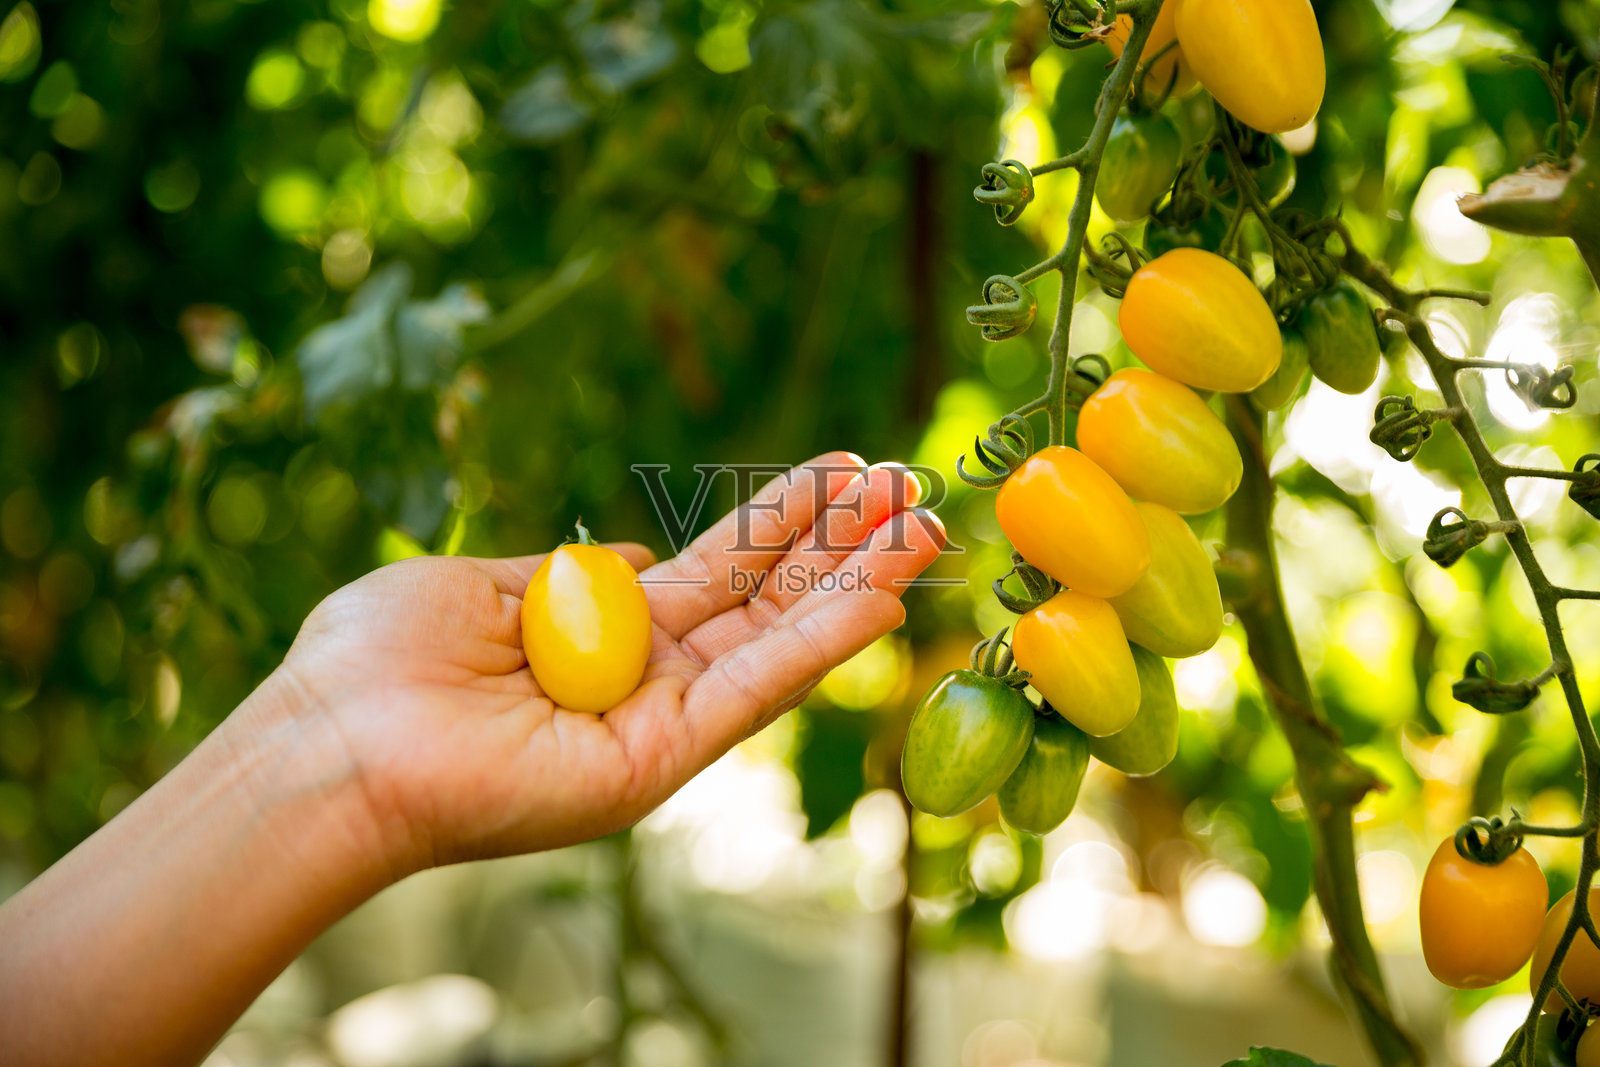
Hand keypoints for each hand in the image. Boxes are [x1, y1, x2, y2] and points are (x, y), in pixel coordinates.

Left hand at [268, 452, 943, 871]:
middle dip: (840, 542)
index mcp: (604, 630)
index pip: (718, 570)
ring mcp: (657, 722)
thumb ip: (570, 573)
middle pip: (766, 602)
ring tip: (923, 524)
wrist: (330, 745)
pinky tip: (879, 599)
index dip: (783, 520)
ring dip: (853, 583)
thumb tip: (636, 555)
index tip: (843, 470)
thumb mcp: (480, 585)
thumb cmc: (377, 663)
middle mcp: (645, 679)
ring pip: (777, 642)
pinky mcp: (657, 761)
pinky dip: (819, 645)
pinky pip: (751, 692)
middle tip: (910, 484)